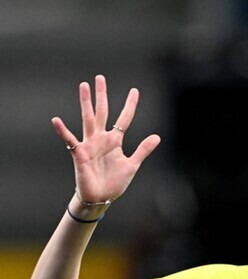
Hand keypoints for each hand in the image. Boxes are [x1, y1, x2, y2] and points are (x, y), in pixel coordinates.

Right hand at [52, 75, 160, 202]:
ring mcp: (89, 144)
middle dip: (101, 95)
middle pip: (102, 112)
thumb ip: (143, 150)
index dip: (130, 105)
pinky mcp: (79, 154)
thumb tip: (157, 136)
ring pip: (88, 119)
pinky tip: (56, 120)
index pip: (124, 118)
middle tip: (99, 77)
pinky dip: (63, 131)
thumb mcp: (132, 165)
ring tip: (83, 86)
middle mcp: (101, 138)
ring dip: (85, 103)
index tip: (135, 90)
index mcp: (115, 140)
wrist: (100, 197)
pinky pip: (70, 140)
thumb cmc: (114, 182)